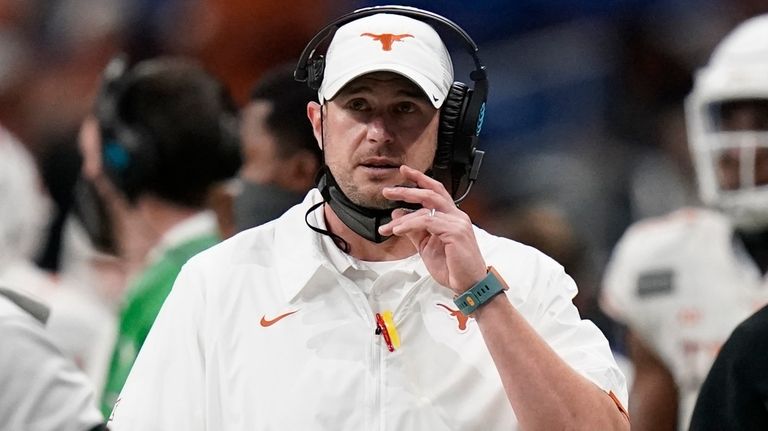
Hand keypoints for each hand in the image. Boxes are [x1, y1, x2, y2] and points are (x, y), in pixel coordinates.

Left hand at [378, 165, 485, 293]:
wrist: (469, 285)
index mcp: (452, 217)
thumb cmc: (452, 268)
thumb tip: (397, 216)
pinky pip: (427, 221)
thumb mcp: (427, 246)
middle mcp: (457, 216)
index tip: (404, 172)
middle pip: (431, 193)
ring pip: (426, 208)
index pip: (436, 192)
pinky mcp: (455, 231)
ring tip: (387, 224)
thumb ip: (414, 230)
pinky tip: (398, 231)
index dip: (420, 179)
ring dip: (404, 215)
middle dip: (408, 189)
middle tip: (388, 191)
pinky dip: (409, 224)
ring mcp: (457, 222)